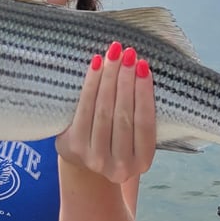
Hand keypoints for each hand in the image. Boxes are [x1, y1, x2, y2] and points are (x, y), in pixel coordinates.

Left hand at [56, 41, 155, 183]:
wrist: (86, 166)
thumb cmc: (117, 142)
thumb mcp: (135, 139)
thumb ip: (141, 115)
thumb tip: (141, 70)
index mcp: (142, 161)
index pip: (145, 123)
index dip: (144, 93)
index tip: (144, 66)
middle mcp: (120, 166)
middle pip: (123, 115)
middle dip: (126, 80)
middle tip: (129, 54)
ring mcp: (95, 158)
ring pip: (103, 110)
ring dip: (109, 78)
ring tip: (114, 55)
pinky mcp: (75, 147)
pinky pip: (84, 108)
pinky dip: (91, 84)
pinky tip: (97, 65)